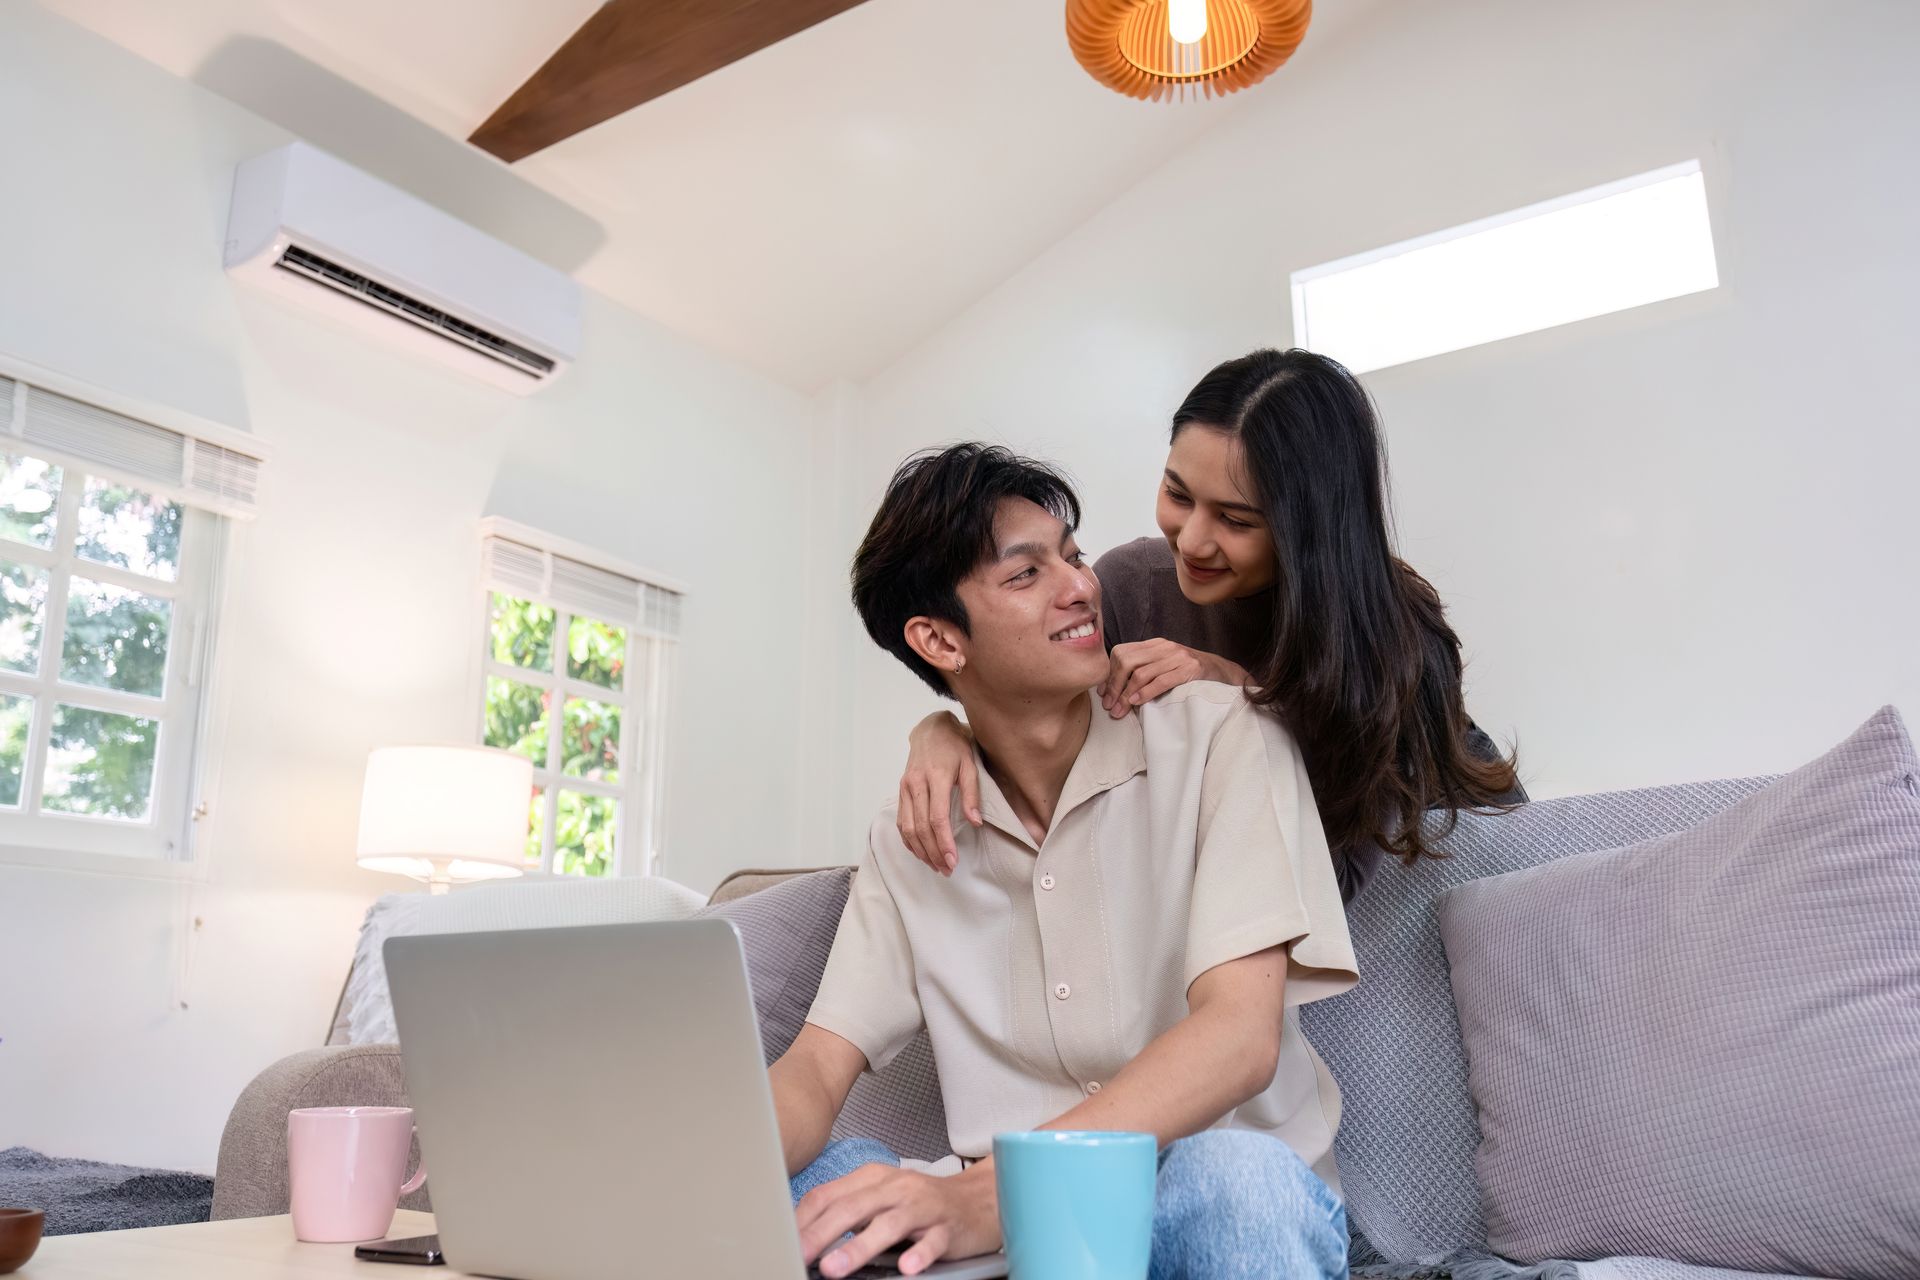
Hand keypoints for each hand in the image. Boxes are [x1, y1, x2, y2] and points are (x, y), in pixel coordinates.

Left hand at [796, 1162, 1000, 1276]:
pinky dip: (919, 1253)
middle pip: (854, 1208)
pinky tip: (907, 1267)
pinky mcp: (948, 1227)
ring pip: (890, 1225)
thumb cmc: (922, 1203)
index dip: (804, 1218)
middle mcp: (896, 1188)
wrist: (978, 1200)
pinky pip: (933, 1241)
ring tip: (836, 1268)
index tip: (784, 1241)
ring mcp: (924, 1207)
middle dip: (822, 1233)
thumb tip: (805, 1237)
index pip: (830, 1194)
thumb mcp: (881, 1198)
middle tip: (801, 1256)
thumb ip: (848, 1212)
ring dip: (859, 1246)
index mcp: (873, 1179)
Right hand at [898, 712, 981, 875]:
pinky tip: (920, 852)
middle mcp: (916, 784)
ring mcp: (905, 788)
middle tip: (947, 869)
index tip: (952, 860)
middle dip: (934, 852)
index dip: (944, 842)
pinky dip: (908, 840)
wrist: (931, 729)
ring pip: (908, 827)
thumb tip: (975, 822)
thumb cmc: (955, 746)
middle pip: (921, 827)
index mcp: (936, 777)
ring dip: (921, 850)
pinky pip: (901, 821)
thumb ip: (972, 793)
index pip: (937, 817)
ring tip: (935, 865)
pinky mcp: (900, 791)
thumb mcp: (971, 764)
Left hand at [1099, 640, 1247, 717]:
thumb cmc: (1189, 675)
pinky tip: (1137, 703)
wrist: (1223, 673)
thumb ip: (1143, 672)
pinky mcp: (1190, 668)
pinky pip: (1161, 680)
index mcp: (1154, 645)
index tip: (1104, 695)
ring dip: (1126, 694)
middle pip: (1127, 661)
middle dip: (1114, 686)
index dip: (1110, 675)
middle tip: (1109, 707)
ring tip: (1120, 710)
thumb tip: (1114, 691)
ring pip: (1141, 672)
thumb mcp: (1164, 668)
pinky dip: (1146, 693)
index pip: (1122, 653)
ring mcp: (1178, 656)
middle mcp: (1164, 647)